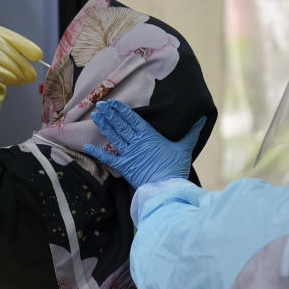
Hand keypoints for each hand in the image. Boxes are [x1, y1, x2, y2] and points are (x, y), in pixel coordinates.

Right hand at [0, 23, 41, 104]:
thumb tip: (12, 59)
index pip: (3, 34)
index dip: (22, 44)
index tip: (36, 53)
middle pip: (6, 48)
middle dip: (21, 62)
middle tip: (31, 74)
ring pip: (4, 60)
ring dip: (17, 71)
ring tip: (23, 80)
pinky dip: (8, 76)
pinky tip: (12, 82)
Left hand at [83, 99, 205, 187]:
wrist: (168, 187)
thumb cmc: (176, 167)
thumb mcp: (184, 147)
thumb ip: (191, 132)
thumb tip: (202, 118)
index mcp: (149, 135)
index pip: (132, 119)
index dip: (121, 110)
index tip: (113, 102)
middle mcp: (136, 142)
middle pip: (120, 125)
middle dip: (110, 114)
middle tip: (100, 104)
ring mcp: (129, 154)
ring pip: (113, 136)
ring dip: (104, 126)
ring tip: (95, 115)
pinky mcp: (124, 167)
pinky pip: (108, 159)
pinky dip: (97, 153)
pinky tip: (86, 146)